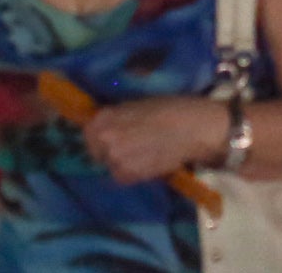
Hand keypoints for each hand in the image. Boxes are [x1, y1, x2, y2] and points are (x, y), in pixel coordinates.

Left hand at [82, 96, 228, 185]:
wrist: (192, 127)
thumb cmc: (170, 109)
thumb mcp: (138, 105)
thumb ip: (118, 117)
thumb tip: (107, 128)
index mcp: (105, 117)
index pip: (88, 133)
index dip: (98, 137)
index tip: (109, 139)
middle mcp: (105, 137)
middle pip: (97, 152)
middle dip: (109, 151)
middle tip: (130, 147)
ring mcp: (115, 158)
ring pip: (110, 165)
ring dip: (122, 162)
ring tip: (143, 154)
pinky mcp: (127, 175)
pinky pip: (121, 176)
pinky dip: (132, 173)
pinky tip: (147, 163)